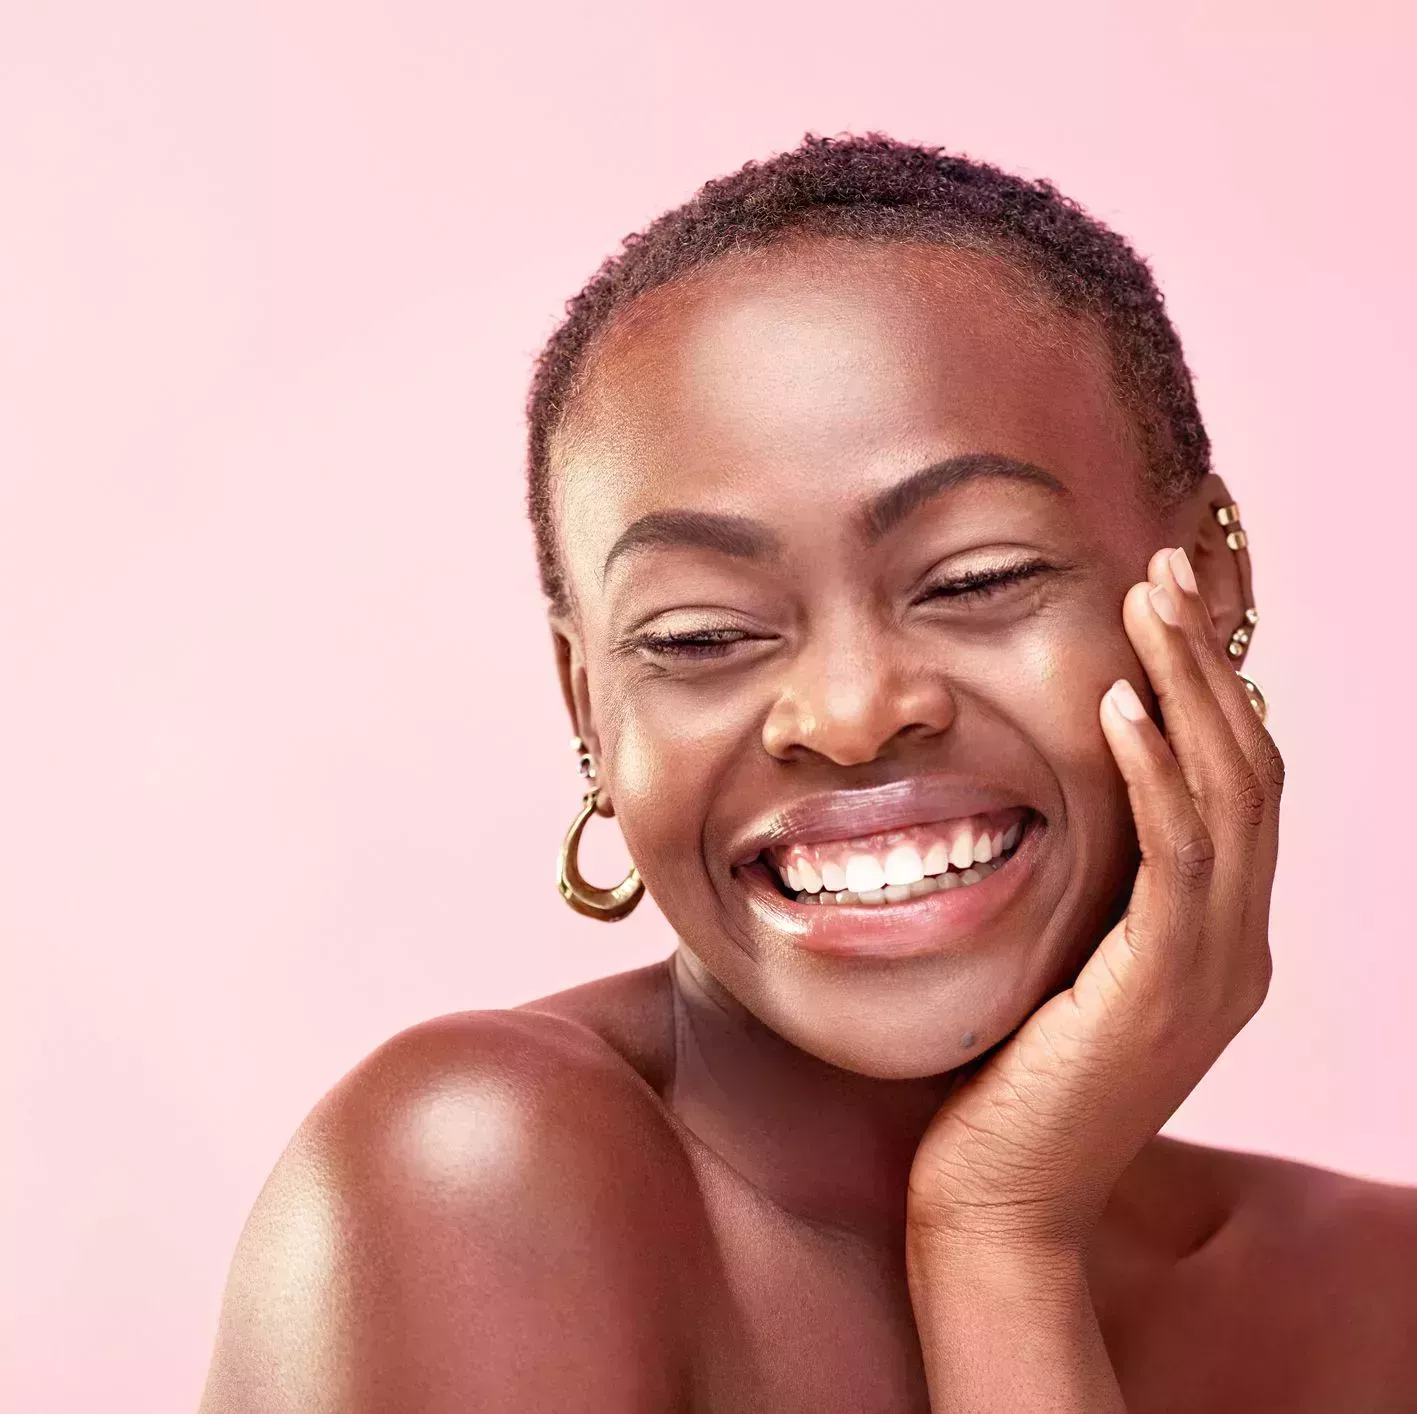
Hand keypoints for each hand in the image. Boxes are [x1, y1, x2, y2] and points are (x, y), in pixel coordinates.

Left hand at [907, 545, 1282, 1250]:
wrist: (997, 1199)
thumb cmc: (1006, 1079)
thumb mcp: (1060, 964)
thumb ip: (1086, 895)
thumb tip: (1054, 807)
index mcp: (1210, 938)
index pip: (1233, 788)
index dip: (1208, 692)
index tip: (1164, 610)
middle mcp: (1232, 946)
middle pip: (1246, 771)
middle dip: (1208, 664)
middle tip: (1168, 574)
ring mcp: (1211, 970)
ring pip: (1227, 797)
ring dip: (1189, 690)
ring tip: (1150, 604)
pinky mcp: (1165, 990)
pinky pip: (1178, 860)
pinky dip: (1156, 773)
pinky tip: (1122, 705)